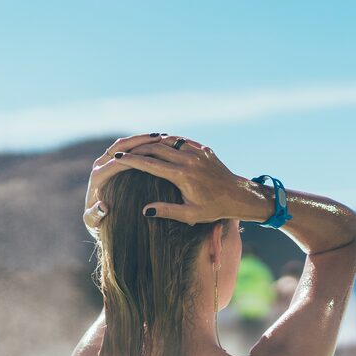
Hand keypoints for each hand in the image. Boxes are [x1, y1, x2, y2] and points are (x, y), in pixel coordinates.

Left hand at [82, 133, 163, 232]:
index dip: (131, 158)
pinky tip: (159, 144)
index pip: (114, 163)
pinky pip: (129, 148)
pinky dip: (142, 144)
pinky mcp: (114, 161)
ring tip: (161, 137)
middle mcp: (100, 165)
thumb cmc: (98, 223)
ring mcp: (107, 161)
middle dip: (139, 141)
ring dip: (142, 139)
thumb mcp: (94, 223)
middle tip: (159, 137)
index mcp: (97, 177)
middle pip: (119, 146)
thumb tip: (103, 207)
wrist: (97, 219)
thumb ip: (95, 216)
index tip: (149, 156)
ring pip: (125, 144)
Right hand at [88, 134, 266, 224]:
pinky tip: (158, 142)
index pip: (150, 164)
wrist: (238, 195)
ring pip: (167, 141)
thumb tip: (145, 210)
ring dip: (150, 142)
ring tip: (136, 145)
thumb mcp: (190, 215)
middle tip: (121, 150)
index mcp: (182, 176)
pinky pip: (180, 140)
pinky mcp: (203, 149)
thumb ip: (167, 211)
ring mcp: (197, 152)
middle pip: (155, 148)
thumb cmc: (214, 209)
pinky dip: (167, 140)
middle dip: (136, 148)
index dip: (131, 161)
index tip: (117, 159)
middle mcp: (189, 160)